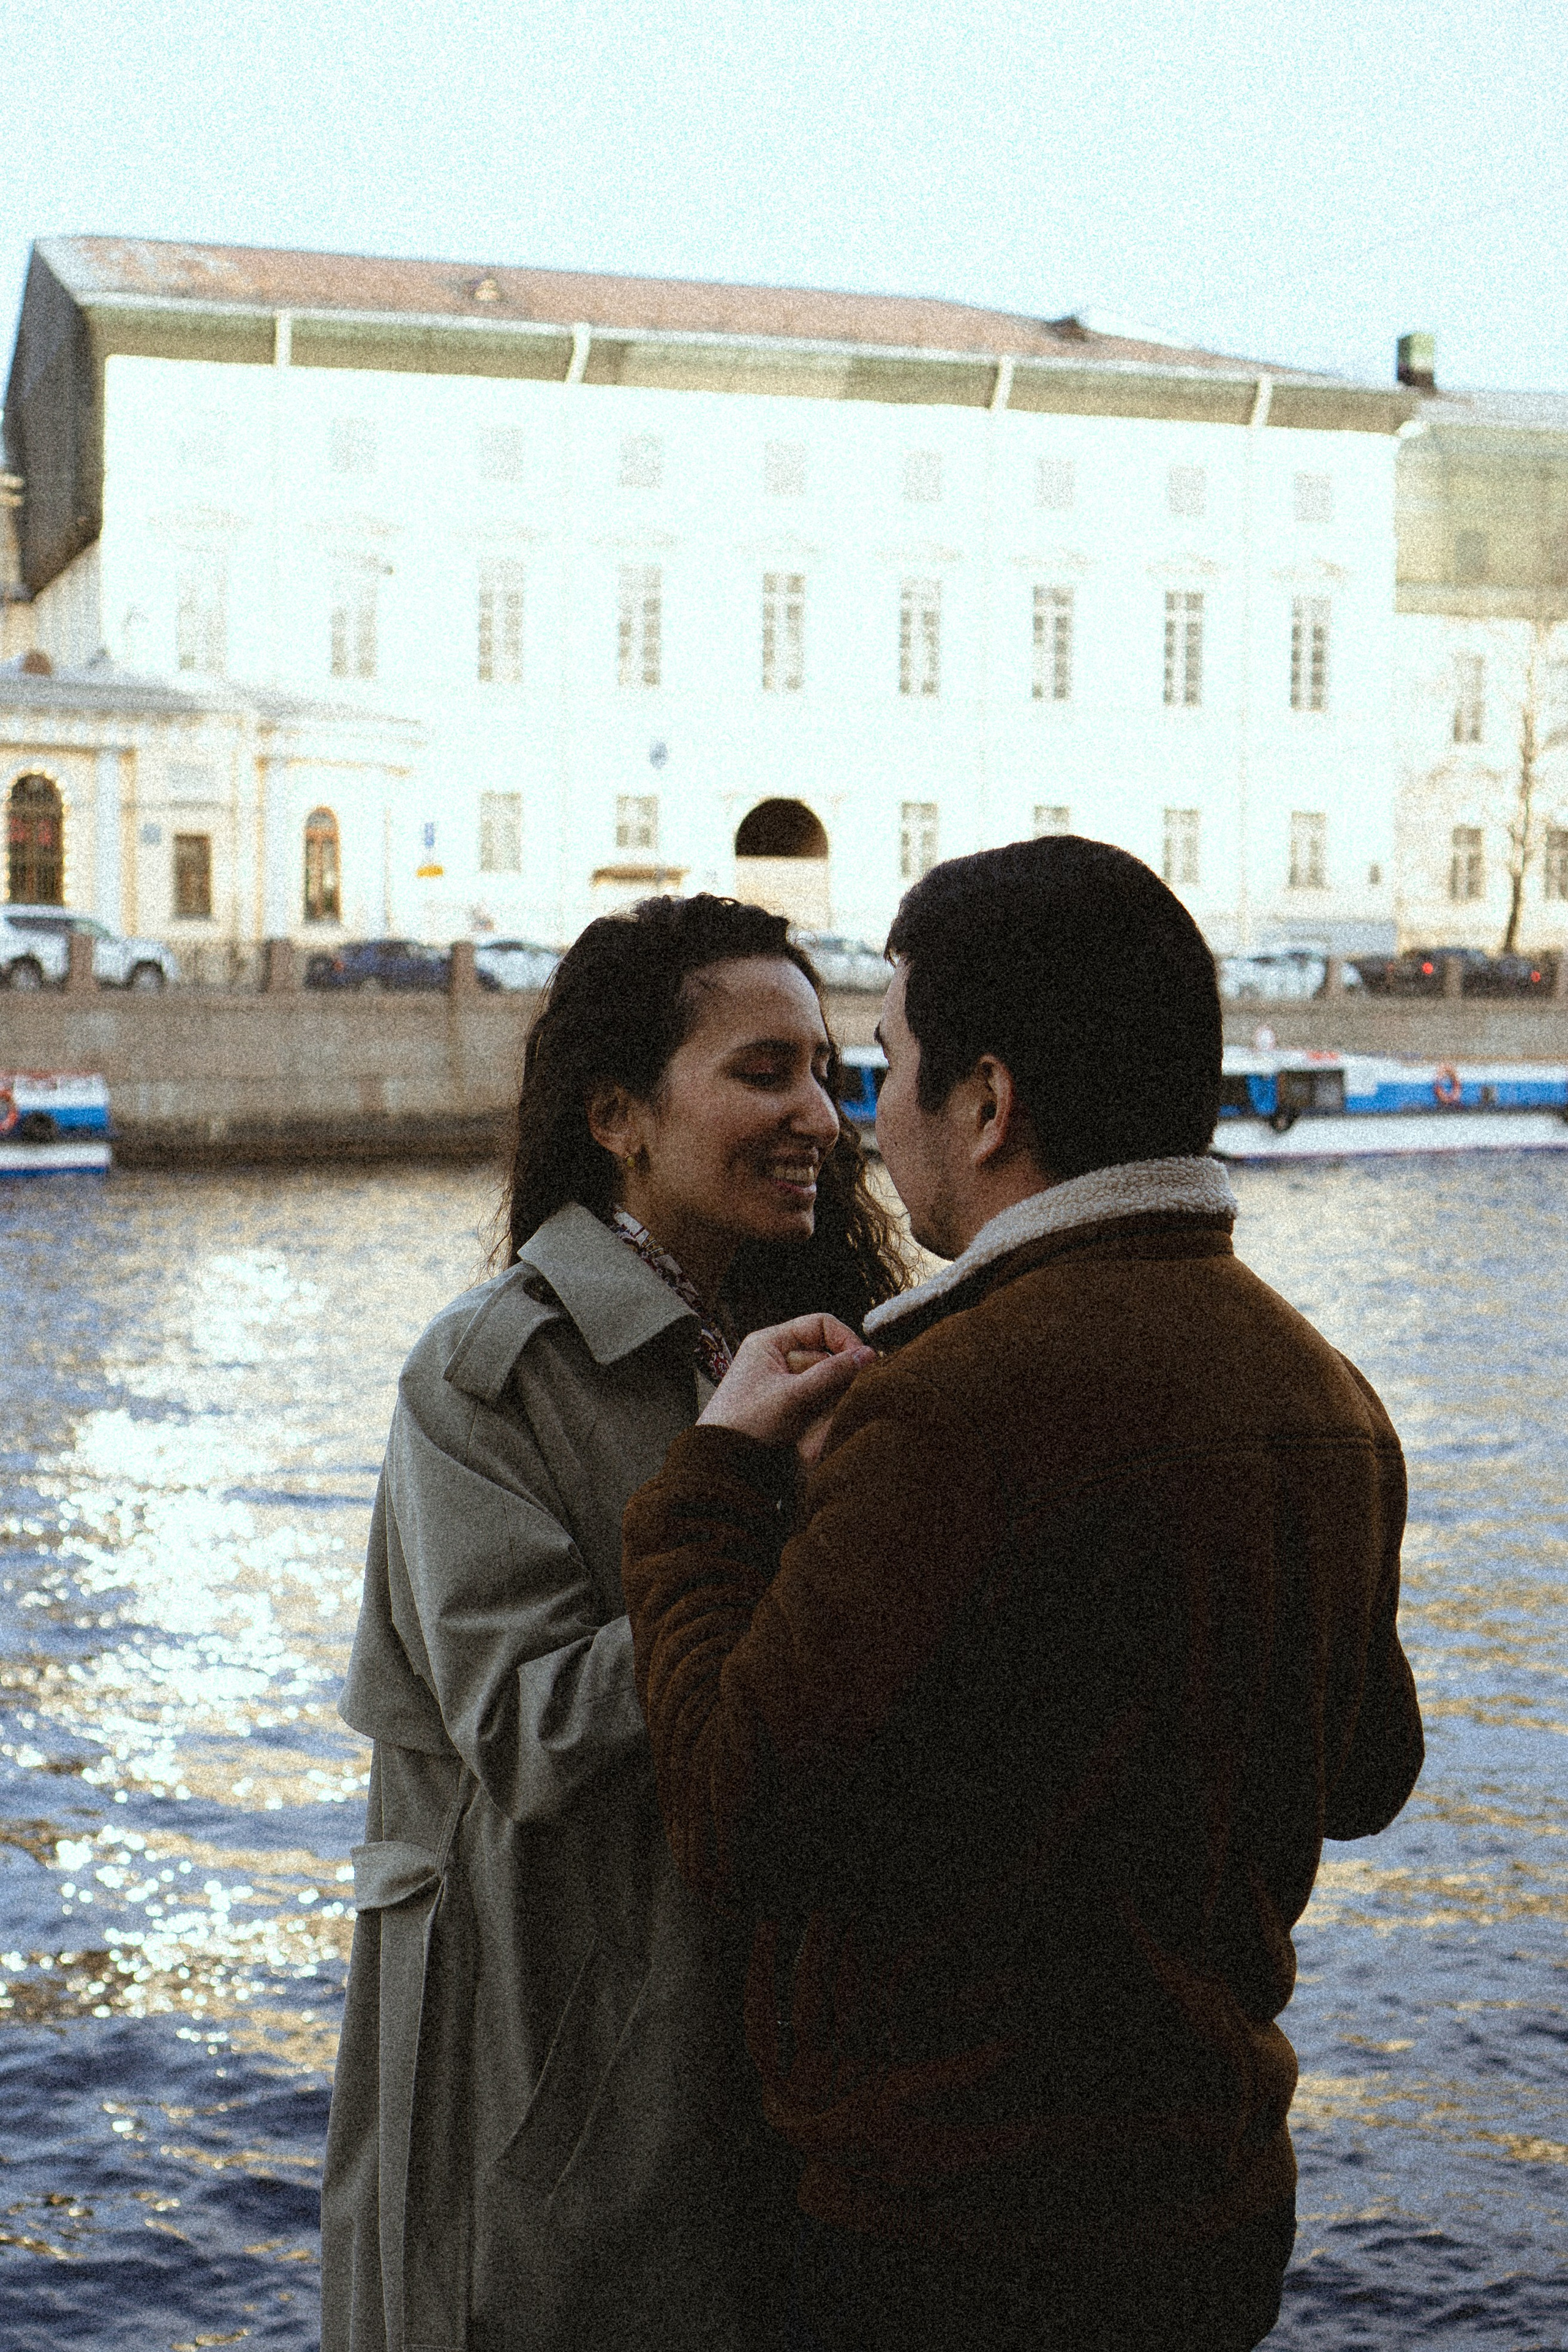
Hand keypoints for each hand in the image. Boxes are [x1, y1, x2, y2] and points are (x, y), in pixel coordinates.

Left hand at [699, 1314, 874, 1461]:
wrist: (723, 1464)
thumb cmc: (745, 1425)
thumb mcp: (793, 1396)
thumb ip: (832, 1374)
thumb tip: (868, 1355)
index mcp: (770, 1342)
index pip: (820, 1325)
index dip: (844, 1340)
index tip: (863, 1362)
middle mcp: (777, 1358)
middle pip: (825, 1355)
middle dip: (837, 1377)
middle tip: (846, 1396)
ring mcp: (783, 1383)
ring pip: (825, 1381)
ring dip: (831, 1398)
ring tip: (821, 1417)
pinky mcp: (788, 1406)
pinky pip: (818, 1401)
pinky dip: (823, 1412)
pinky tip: (816, 1428)